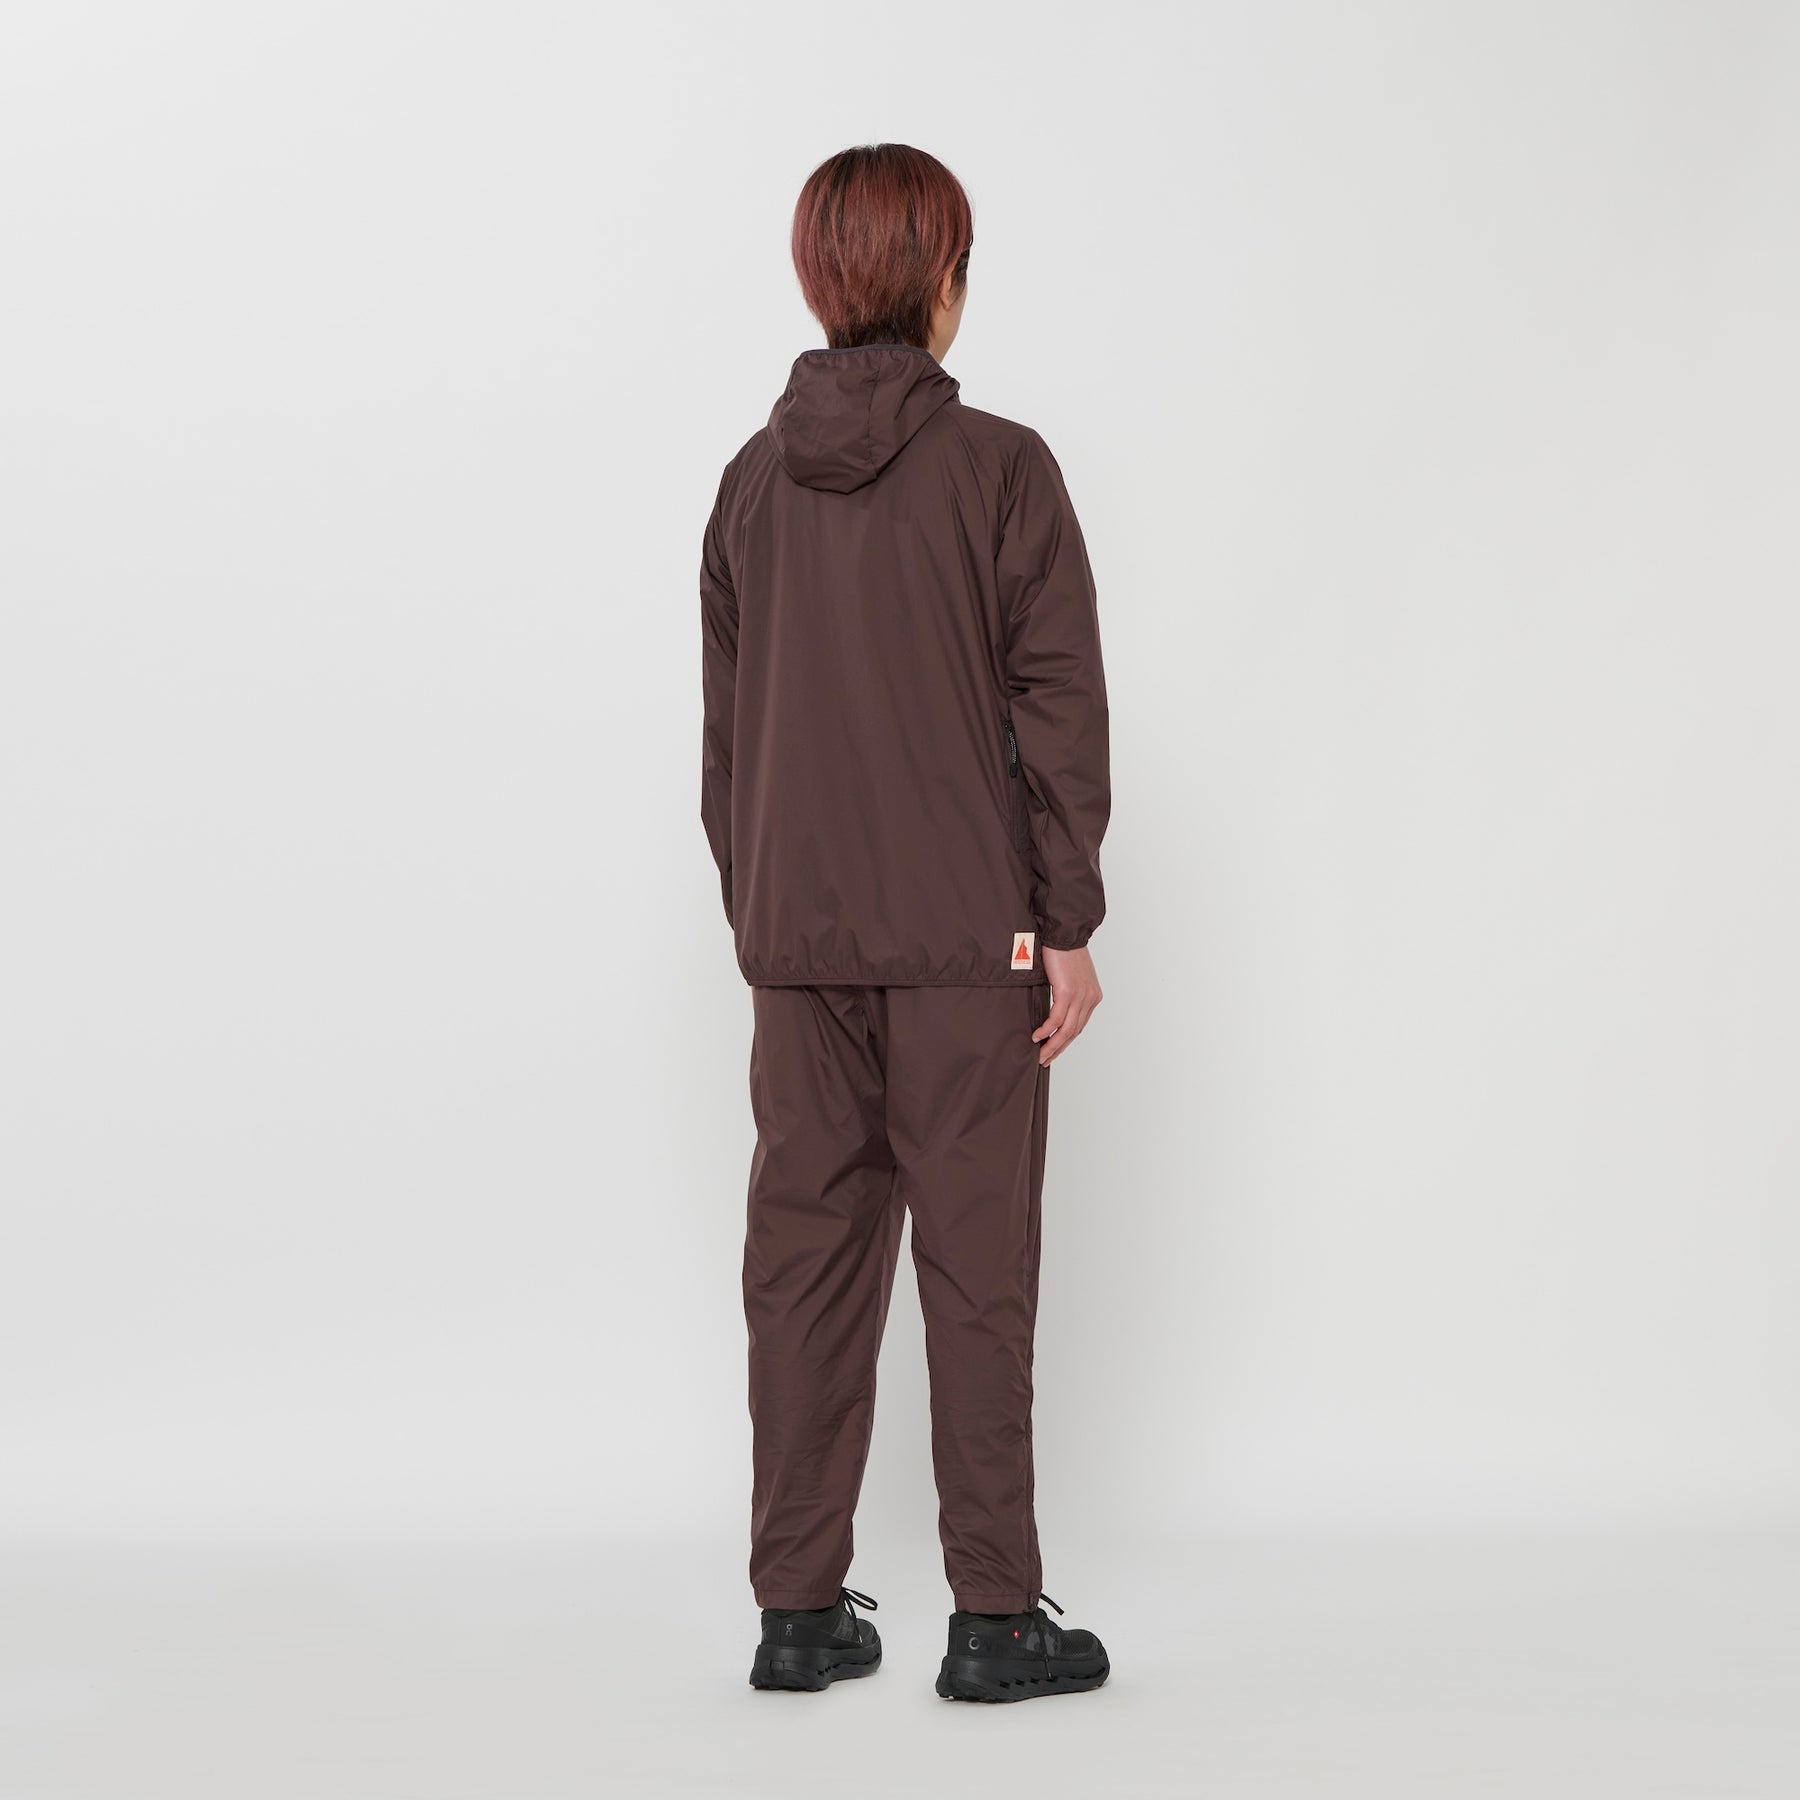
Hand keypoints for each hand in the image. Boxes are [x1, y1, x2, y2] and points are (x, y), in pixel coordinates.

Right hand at [1032, 945, 1102, 1065]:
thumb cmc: (1063, 950)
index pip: (1079, 1025)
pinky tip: (1037, 1036)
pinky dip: (1046, 1029)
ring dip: (1052, 1044)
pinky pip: (1056, 1018)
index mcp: (1092, 996)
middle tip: (1045, 1059)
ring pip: (1067, 1030)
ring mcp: (1081, 996)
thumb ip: (1065, 993)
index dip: (1065, 1040)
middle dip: (1059, 1048)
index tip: (1053, 1049)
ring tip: (1040, 1054)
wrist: (1064, 932)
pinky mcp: (1068, 992)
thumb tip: (1052, 1008)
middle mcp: (1090, 998)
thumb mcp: (1069, 976)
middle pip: (1074, 1032)